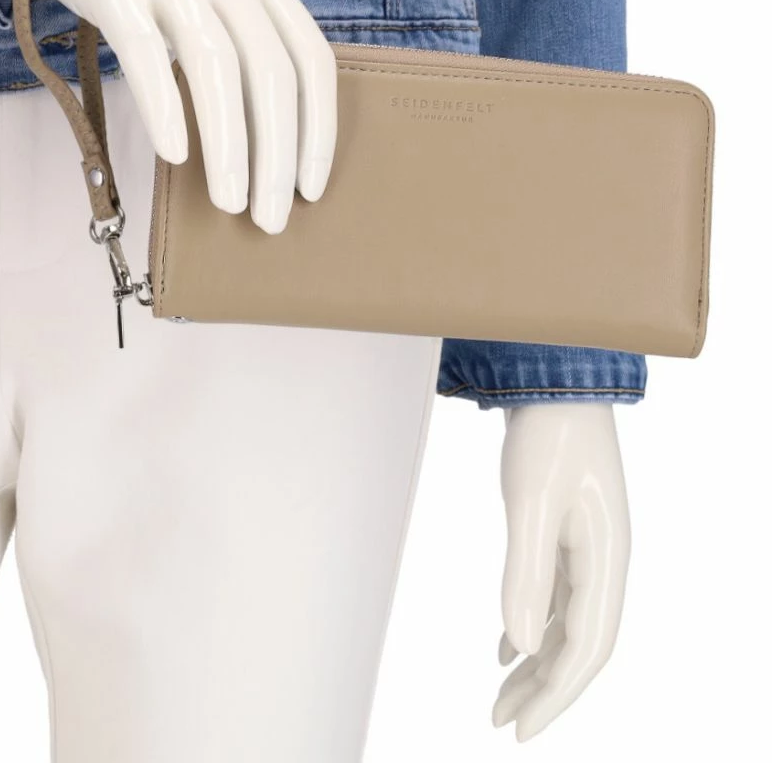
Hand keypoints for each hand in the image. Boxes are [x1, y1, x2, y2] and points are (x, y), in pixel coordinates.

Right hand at [0, 0, 337, 232]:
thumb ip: (234, 32)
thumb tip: (255, 129)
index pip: (310, 58)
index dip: (318, 128)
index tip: (312, 188)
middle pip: (270, 71)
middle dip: (277, 154)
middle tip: (270, 218)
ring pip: (216, 66)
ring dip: (230, 144)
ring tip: (231, 203)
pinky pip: (145, 51)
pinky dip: (165, 106)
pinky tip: (175, 155)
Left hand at [494, 403, 630, 740]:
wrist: (556, 376)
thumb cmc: (546, 432)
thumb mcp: (528, 501)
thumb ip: (525, 573)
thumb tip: (520, 642)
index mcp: (605, 559)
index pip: (586, 649)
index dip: (555, 695)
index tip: (518, 730)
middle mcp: (603, 560)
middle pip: (579, 646)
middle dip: (543, 690)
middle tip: (500, 723)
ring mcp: (587, 546)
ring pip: (565, 623)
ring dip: (534, 662)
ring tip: (499, 695)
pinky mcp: (568, 531)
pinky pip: (554, 596)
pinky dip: (530, 625)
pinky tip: (505, 646)